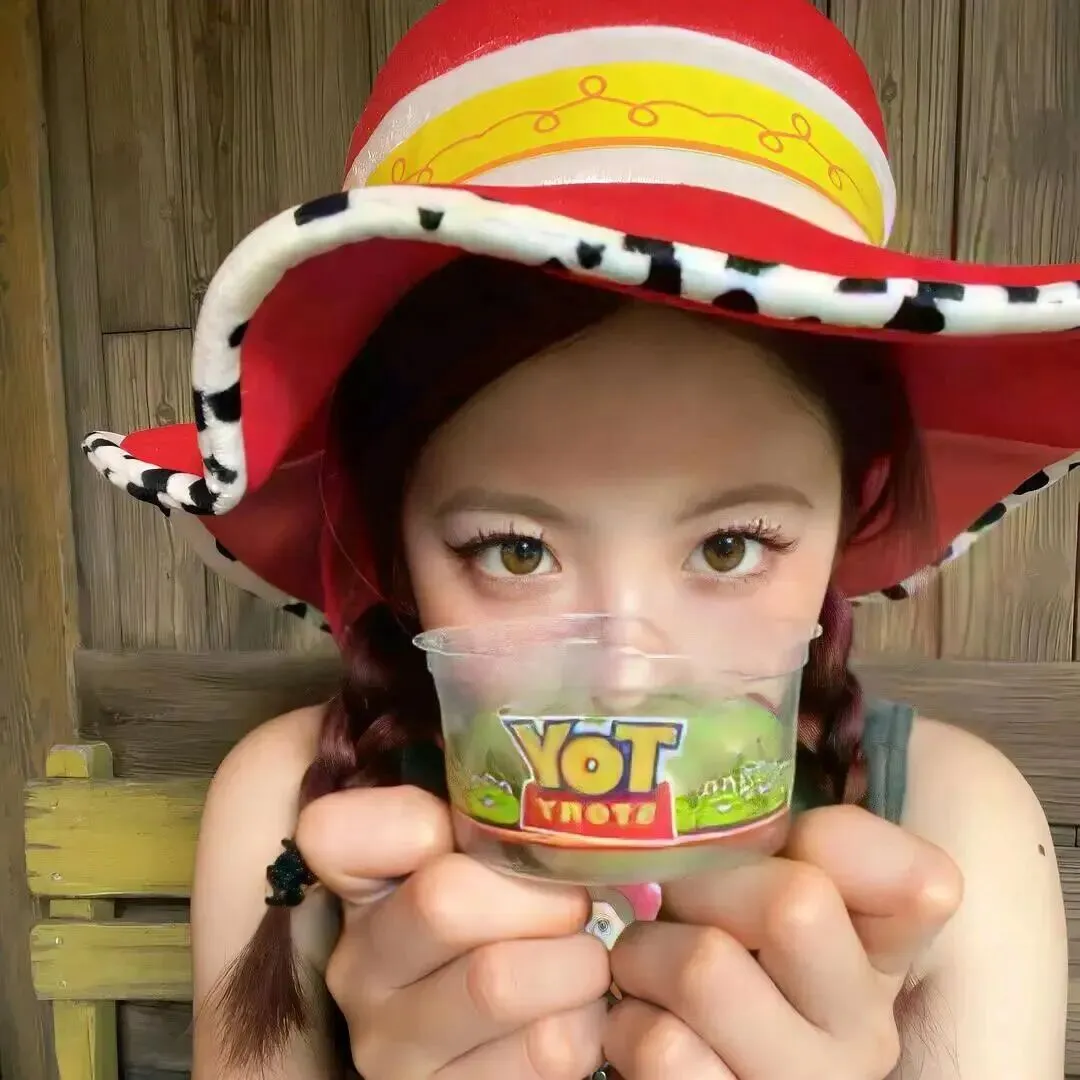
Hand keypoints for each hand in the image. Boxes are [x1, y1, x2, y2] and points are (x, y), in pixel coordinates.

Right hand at [296, 786, 609, 1078]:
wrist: (501, 1036)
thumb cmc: (506, 910)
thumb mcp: (476, 848)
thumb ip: (483, 798)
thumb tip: (554, 732)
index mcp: (353, 887)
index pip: (334, 829)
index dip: (417, 818)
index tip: (473, 834)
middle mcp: (357, 967)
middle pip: (447, 898)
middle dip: (540, 894)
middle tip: (575, 900)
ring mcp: (392, 1046)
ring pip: (500, 980)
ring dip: (576, 961)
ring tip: (584, 957)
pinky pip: (546, 1052)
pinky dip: (588, 1021)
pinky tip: (577, 1010)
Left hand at [604, 804, 963, 1079]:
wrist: (687, 1055)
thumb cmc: (716, 954)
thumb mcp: (758, 886)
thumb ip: (778, 839)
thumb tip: (730, 800)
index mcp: (886, 960)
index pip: (922, 879)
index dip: (836, 842)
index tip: (779, 853)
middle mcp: (867, 1033)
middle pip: (794, 905)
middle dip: (703, 886)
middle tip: (675, 905)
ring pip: (707, 970)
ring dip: (645, 954)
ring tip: (646, 968)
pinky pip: (663, 1048)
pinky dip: (626, 1023)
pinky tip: (641, 1025)